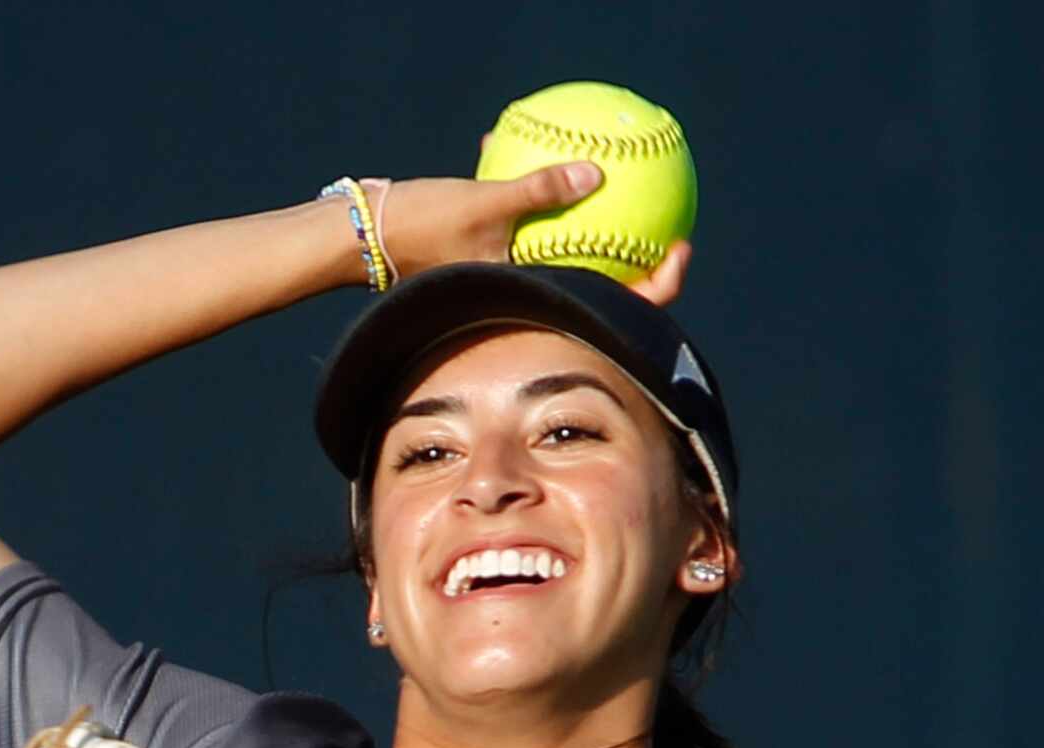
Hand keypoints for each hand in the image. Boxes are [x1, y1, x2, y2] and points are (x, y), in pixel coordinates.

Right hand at [369, 169, 691, 305]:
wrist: (362, 238)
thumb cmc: (421, 227)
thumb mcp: (484, 202)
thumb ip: (540, 189)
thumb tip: (594, 172)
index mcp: (537, 290)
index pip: (615, 299)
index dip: (657, 284)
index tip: (681, 251)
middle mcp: (529, 291)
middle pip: (599, 277)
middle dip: (635, 251)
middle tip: (667, 220)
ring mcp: (510, 275)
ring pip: (564, 249)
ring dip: (585, 219)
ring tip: (614, 179)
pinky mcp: (489, 256)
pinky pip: (531, 226)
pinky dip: (540, 199)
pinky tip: (541, 152)